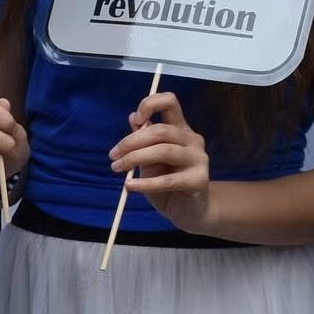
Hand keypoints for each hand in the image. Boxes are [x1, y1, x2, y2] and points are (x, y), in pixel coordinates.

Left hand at [109, 89, 209, 231]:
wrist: (189, 211)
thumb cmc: (168, 184)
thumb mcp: (150, 160)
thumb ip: (143, 140)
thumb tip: (133, 117)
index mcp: (181, 129)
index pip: (169, 102)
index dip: (150, 104)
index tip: (135, 121)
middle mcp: (192, 139)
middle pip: (160, 130)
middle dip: (131, 142)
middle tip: (113, 156)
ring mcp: (199, 159)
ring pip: (163, 151)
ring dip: (135, 158)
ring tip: (118, 169)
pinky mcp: (199, 180)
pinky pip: (168, 180)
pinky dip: (146, 183)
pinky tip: (130, 187)